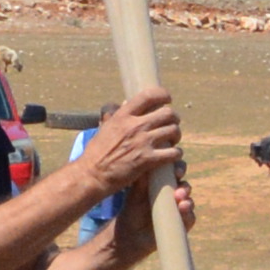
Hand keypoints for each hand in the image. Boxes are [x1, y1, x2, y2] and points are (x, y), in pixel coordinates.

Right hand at [68, 88, 182, 196]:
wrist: (92, 175)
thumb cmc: (95, 153)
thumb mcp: (105, 128)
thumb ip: (116, 115)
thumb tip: (125, 102)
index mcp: (123, 116)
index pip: (148, 95)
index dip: (163, 94)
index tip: (167, 99)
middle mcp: (135, 126)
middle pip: (167, 113)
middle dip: (174, 118)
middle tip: (172, 124)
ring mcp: (143, 142)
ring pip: (173, 131)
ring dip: (176, 136)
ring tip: (173, 140)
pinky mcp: (148, 160)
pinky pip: (173, 152)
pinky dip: (176, 153)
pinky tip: (173, 155)